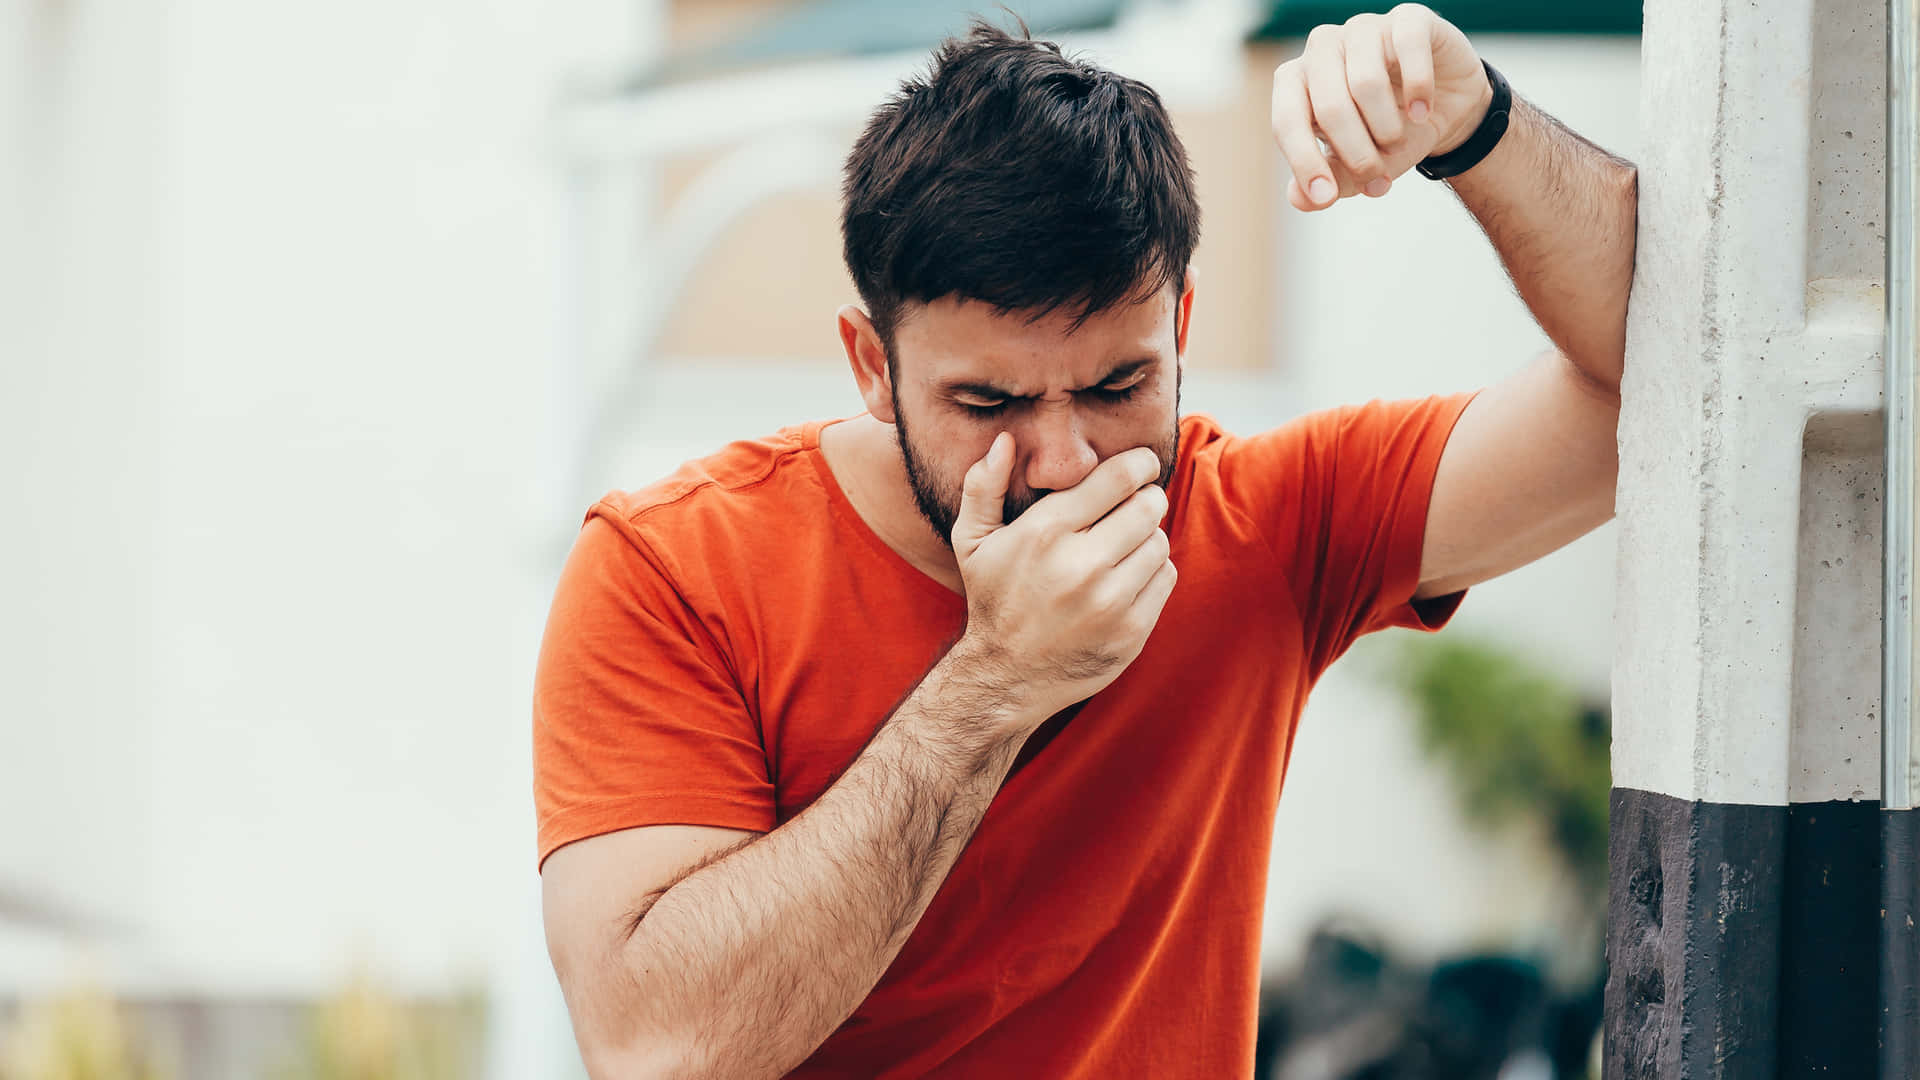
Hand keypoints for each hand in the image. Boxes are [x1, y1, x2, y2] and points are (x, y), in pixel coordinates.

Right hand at [949, 433, 1177, 722]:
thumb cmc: (994, 599)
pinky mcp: (1132, 631)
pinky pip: (1165, 578)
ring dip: (1147, 537)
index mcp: (1045, 532)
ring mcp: (1110, 601)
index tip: (1142, 464)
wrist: (1006, 677)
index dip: (1140, 463)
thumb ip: (981, 486)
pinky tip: (1125, 578)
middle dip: (1146, 498)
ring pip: (1160, 541)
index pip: (1120, 478)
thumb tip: (1004, 440)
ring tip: (1121, 547)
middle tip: (1133, 505)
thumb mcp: (972, 541)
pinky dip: (1152, 572)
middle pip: (1149, 506)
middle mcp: (1081, 565)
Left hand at [1270, 3, 1491, 210]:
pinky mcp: (1407, 19)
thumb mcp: (1361, 166)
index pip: (1287, 120)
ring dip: (1386, 127)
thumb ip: (1331, 180)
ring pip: (1366, 81)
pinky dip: (1419, 87)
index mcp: (1297, 82)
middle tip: (1378, 179)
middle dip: (1356, 153)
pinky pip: (1407, 47)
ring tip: (1398, 143)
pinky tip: (1423, 111)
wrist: (1445, 107)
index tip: (1326, 196)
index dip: (1305, 161)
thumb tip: (1300, 200)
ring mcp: (1363, 29)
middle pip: (1329, 105)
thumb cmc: (1389, 133)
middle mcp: (1322, 49)